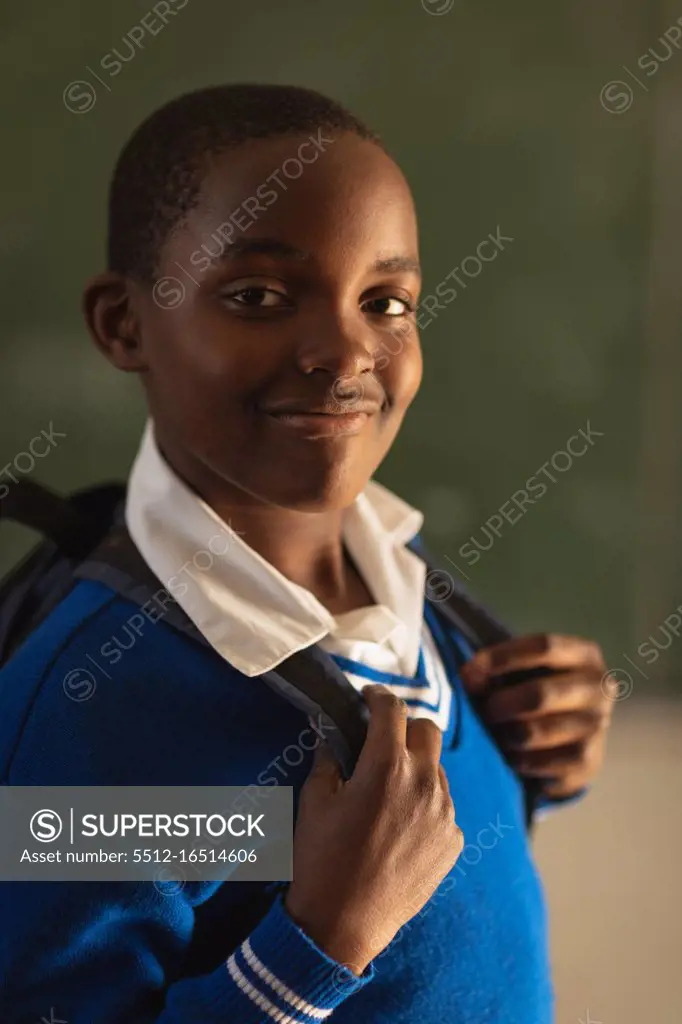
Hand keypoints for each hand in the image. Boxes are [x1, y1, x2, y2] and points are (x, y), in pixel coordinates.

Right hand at [284, 684, 463, 973]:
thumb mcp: (314, 802)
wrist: (344, 925)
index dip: (378, 696)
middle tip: (383, 739)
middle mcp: (424, 783)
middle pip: (428, 729)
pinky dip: (424, 806)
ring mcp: (444, 814)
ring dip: (416, 767)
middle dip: (406, 726)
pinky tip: (399, 827)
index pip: (392, 709)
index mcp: (387, 765)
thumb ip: (327, 759)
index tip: (369, 698)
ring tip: (388, 791)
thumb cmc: (321, 860)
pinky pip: (443, 808)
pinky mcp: (452, 842)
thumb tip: (332, 735)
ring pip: (437, 770)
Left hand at [460, 634, 614, 799]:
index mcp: (585, 655)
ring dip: (502, 734)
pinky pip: (535, 763)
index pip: (543, 646)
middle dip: (498, 704)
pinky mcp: (588, 762)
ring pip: (532, 733)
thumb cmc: (536, 688)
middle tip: (481, 712)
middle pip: (538, 694)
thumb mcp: (521, 669)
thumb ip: (496, 667)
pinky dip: (513, 759)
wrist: (569, 735)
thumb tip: (469, 679)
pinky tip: (508, 753)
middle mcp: (600, 688)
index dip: (502, 657)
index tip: (470, 672)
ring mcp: (598, 727)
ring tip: (492, 732)